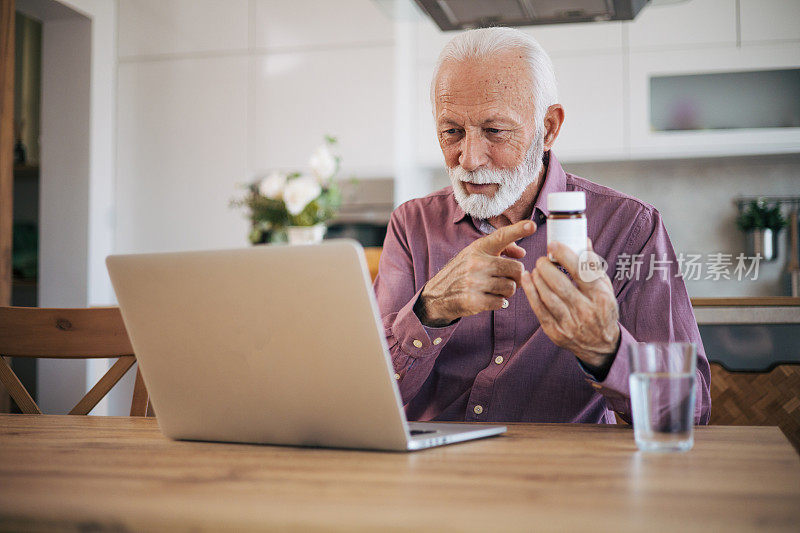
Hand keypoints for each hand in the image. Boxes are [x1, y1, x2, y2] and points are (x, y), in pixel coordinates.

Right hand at [416, 220, 536, 326]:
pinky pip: (501, 302)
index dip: (519, 230)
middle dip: (516, 277)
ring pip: (511, 288)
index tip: (532, 225)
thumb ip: (501, 249)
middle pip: (516, 269)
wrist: (437, 295)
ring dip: (507, 291)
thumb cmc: (463, 272)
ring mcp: (474, 282)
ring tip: (495, 289)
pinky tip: (488, 298)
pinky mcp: (473, 301)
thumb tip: (522, 253)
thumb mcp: (476, 254)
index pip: (502, 236)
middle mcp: (476, 262)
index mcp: (479, 248)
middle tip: (507, 279)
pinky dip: (498, 302)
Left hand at [520, 239, 619, 368]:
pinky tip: (527, 280)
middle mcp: (585, 311)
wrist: (601, 346)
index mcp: (600, 296)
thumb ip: (593, 265)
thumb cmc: (602, 310)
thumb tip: (583, 239)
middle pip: (560, 284)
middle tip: (542, 259)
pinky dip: (530, 292)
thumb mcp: (605, 288)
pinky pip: (539, 310)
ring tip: (535, 269)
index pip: (581, 272)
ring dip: (537, 279)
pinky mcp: (556, 332)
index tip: (553, 245)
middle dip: (546, 267)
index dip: (565, 255)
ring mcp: (570, 324)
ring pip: (547, 296)